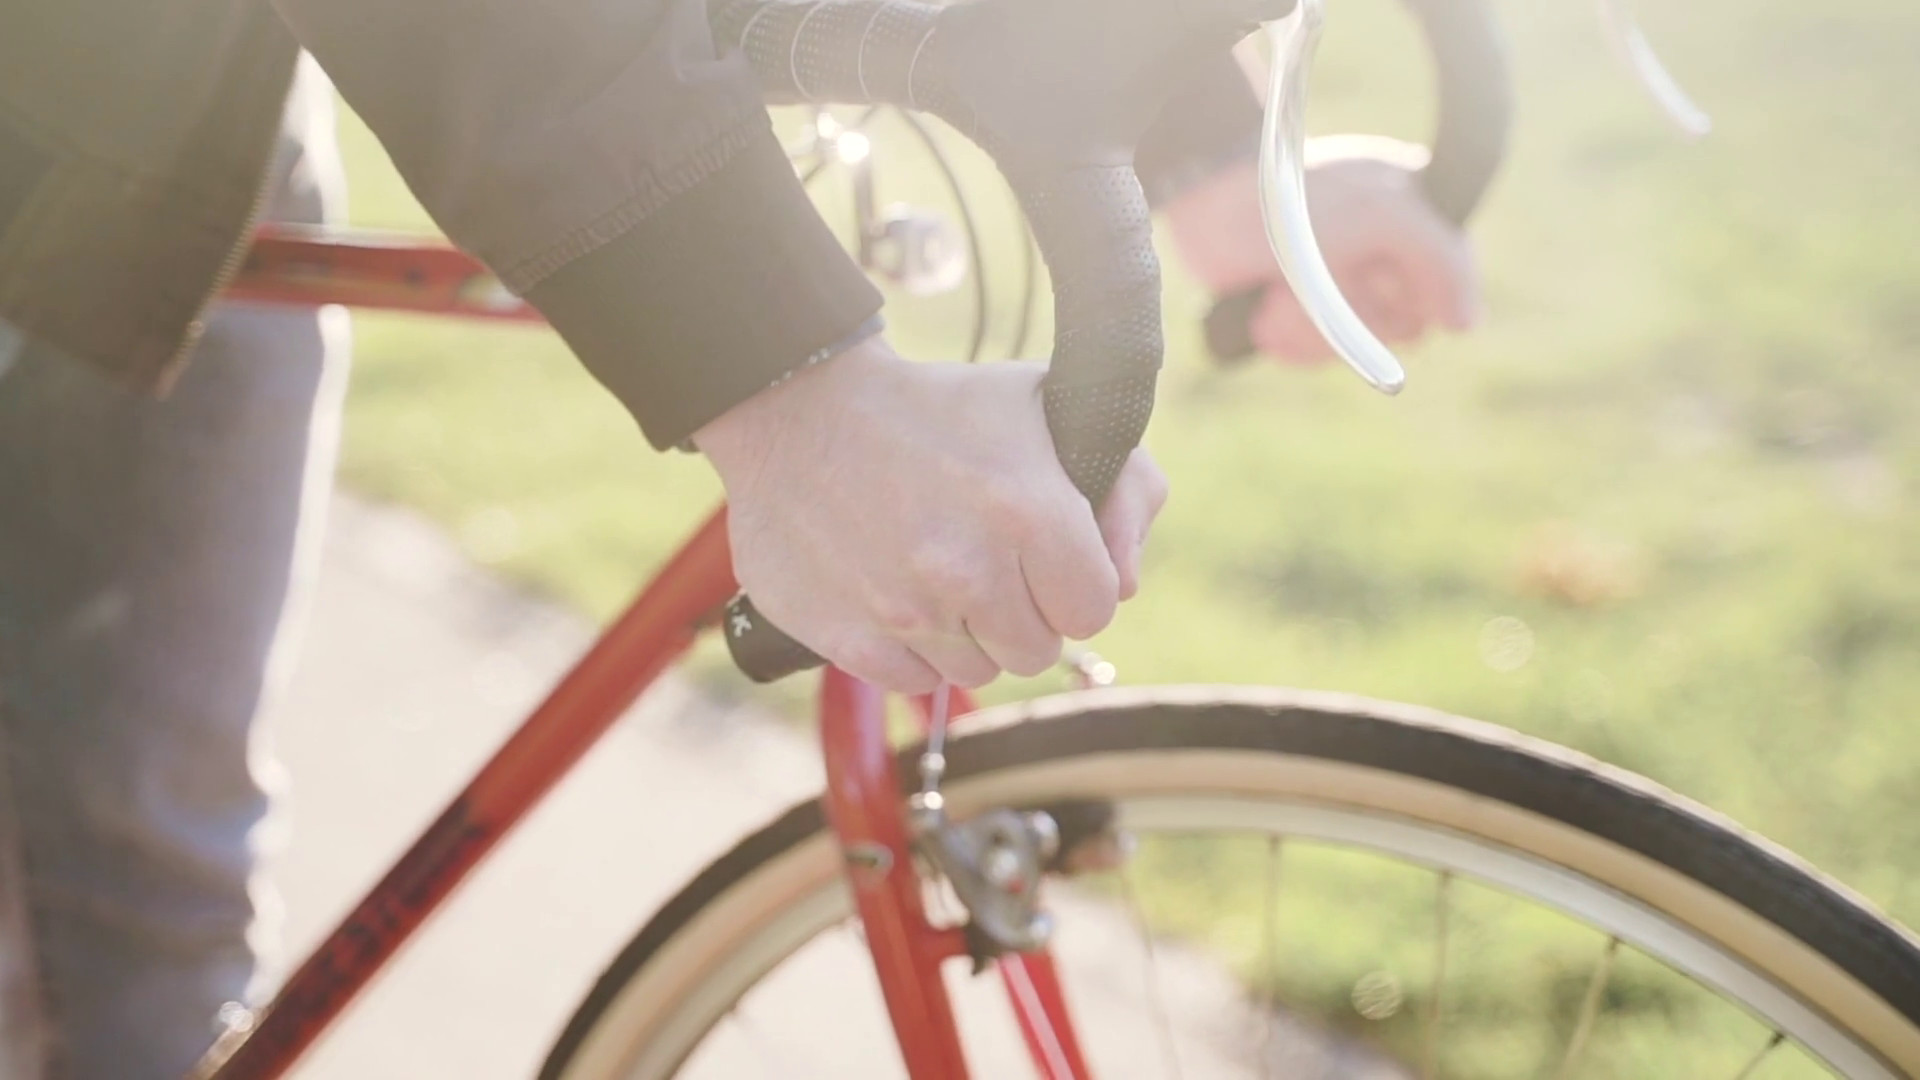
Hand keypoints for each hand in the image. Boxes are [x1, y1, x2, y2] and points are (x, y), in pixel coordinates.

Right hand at [695, 338, 1168, 693]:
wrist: (797, 409)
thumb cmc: (935, 408)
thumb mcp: (1045, 405)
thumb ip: (1125, 484)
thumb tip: (1128, 581)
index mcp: (1029, 511)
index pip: (1095, 610)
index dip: (1075, 585)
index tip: (1046, 560)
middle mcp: (968, 569)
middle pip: (1035, 651)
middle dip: (1022, 612)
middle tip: (986, 562)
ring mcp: (904, 611)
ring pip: (976, 672)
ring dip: (966, 633)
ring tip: (935, 569)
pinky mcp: (848, 638)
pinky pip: (913, 682)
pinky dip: (910, 648)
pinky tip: (893, 587)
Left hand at [1165, 134, 1481, 363]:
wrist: (1213, 200)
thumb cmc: (1301, 195)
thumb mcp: (1386, 215)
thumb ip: (1443, 260)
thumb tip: (1467, 325)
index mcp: (1415, 222)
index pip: (1448, 283)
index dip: (1418, 294)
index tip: (1380, 278)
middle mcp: (1382, 259)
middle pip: (1402, 327)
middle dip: (1358, 312)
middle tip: (1333, 273)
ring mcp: (1338, 287)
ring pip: (1353, 348)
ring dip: (1314, 326)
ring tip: (1286, 292)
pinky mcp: (1297, 311)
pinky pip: (1312, 354)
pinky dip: (1289, 337)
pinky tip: (1270, 309)